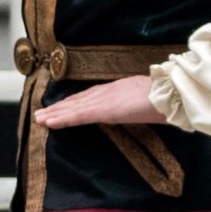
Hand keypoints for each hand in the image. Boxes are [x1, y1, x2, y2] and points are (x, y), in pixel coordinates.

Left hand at [33, 75, 164, 128]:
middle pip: (78, 100)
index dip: (74, 102)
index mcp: (119, 89)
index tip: (61, 106)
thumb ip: (142, 104)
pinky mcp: (103, 109)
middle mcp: (107, 92)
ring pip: (73, 107)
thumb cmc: (167, 98)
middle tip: (41, 113)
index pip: (91, 96)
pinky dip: (62, 119)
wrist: (172, 94)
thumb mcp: (151, 101)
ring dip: (55, 113)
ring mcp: (104, 100)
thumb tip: (145, 110)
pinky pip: (78, 115)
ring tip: (39, 118)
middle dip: (59, 107)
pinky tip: (49, 122)